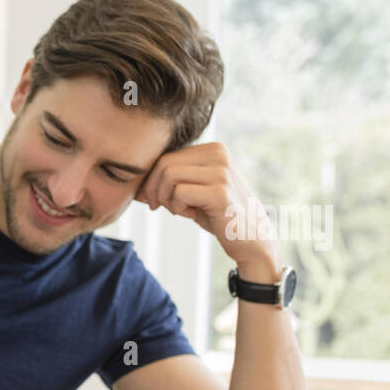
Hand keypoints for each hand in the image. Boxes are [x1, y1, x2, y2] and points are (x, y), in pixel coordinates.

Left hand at [134, 142, 279, 274]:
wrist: (251, 240)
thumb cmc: (219, 216)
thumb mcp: (192, 195)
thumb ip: (168, 186)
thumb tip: (137, 190)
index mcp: (213, 149)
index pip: (166, 156)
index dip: (151, 180)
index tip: (155, 201)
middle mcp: (219, 154)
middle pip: (164, 164)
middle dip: (155, 189)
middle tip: (163, 208)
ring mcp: (221, 172)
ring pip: (169, 175)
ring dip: (166, 199)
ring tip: (181, 211)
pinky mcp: (220, 192)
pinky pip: (179, 193)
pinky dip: (177, 208)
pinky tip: (192, 215)